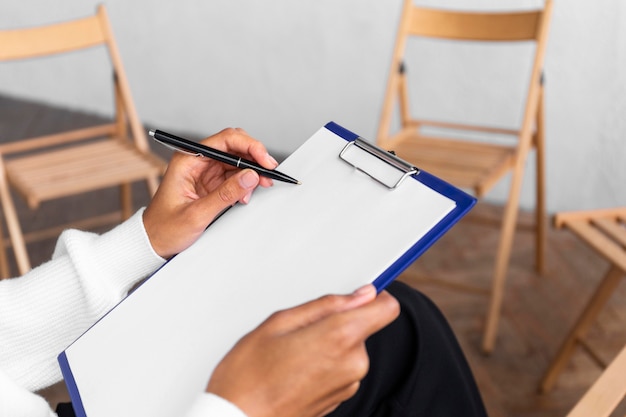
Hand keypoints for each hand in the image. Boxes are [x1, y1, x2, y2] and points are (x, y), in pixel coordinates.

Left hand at [143, 128, 277, 257]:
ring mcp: (205, 172)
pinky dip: (245, 183)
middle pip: (234, 147)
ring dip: (252, 172)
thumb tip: (250, 177)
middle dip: (254, 158)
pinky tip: (247, 194)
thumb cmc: (165, 228)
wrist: (154, 242)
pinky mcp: (211, 183)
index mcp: (188, 160)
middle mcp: (197, 161)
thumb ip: (225, 195)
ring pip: (237, 161)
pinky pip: (234, 175)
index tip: (264, 161)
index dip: (249, 147)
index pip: (224, 140)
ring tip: (260, 187)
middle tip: (269, 174)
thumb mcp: (197, 214)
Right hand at [206, 285, 400, 416]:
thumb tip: (358, 295)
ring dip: (328, 345)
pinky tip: (295, 370)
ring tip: (291, 354)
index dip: (373, 298)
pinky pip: (341, 368)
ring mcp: (348, 385)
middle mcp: (353, 363)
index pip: (387, 308)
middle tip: (299, 331)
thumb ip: (325, 305)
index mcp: (340, 337)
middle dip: (336, 323)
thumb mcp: (279, 323)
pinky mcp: (340, 399)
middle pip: (361, 327)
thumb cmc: (249, 377)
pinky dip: (324, 364)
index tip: (358, 295)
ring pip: (349, 348)